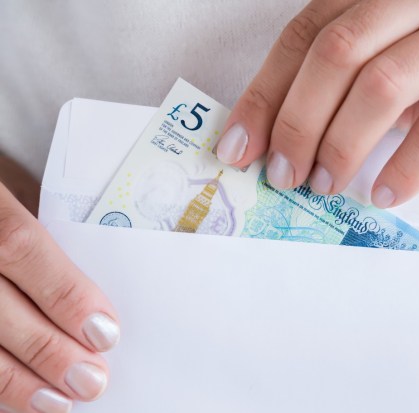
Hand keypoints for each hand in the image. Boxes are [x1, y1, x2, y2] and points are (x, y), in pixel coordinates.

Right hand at [0, 160, 119, 411]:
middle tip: (91, 380)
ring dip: (12, 378)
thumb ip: (36, 240)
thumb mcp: (8, 192)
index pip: (21, 246)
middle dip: (46, 348)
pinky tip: (14, 397)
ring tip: (57, 402)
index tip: (105, 332)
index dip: (64, 292)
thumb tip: (88, 304)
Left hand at [216, 0, 418, 207]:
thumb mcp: (392, 78)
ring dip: (345, 145)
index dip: (265, 95)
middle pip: (338, 52)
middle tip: (285, 174)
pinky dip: (405, 166)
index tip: (238, 148)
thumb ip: (343, 97)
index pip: (304, 37)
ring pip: (385, 84)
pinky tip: (384, 194)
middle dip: (299, 121)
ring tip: (328, 186)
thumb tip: (278, 147)